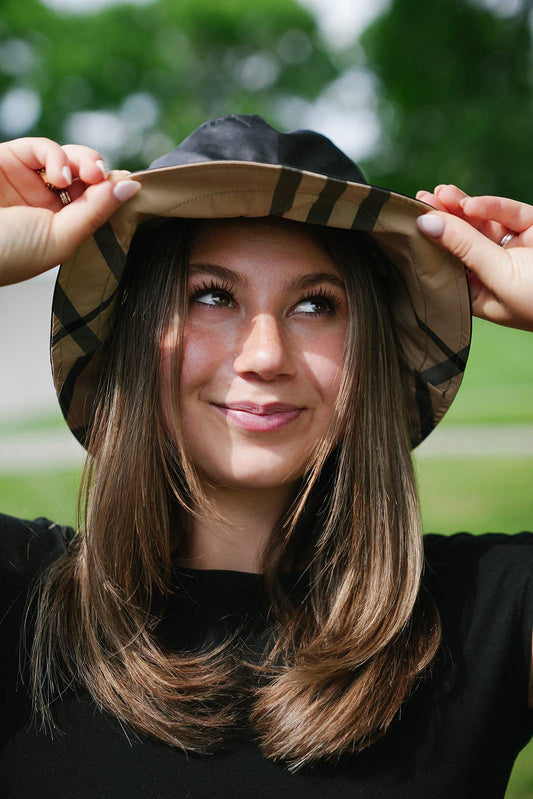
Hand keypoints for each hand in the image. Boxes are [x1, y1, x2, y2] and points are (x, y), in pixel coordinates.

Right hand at [0, 137, 140, 285]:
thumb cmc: (7, 254)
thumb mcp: (61, 238)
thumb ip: (96, 211)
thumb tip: (132, 186)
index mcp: (62, 229)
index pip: (97, 204)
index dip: (114, 192)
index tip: (132, 188)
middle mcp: (47, 205)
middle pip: (87, 178)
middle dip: (101, 173)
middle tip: (104, 177)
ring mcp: (29, 181)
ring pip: (70, 159)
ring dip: (84, 161)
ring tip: (86, 174)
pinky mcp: (9, 159)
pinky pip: (42, 148)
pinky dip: (57, 155)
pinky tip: (60, 173)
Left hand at [415, 184, 532, 331]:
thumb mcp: (498, 275)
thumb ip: (464, 246)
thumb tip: (426, 224)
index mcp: (480, 294)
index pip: (447, 265)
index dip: (430, 245)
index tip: (412, 222)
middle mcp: (494, 271)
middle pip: (461, 241)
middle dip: (443, 220)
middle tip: (420, 200)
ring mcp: (514, 249)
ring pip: (482, 223)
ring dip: (462, 208)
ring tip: (440, 193)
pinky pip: (509, 213)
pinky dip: (492, 206)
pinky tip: (470, 204)